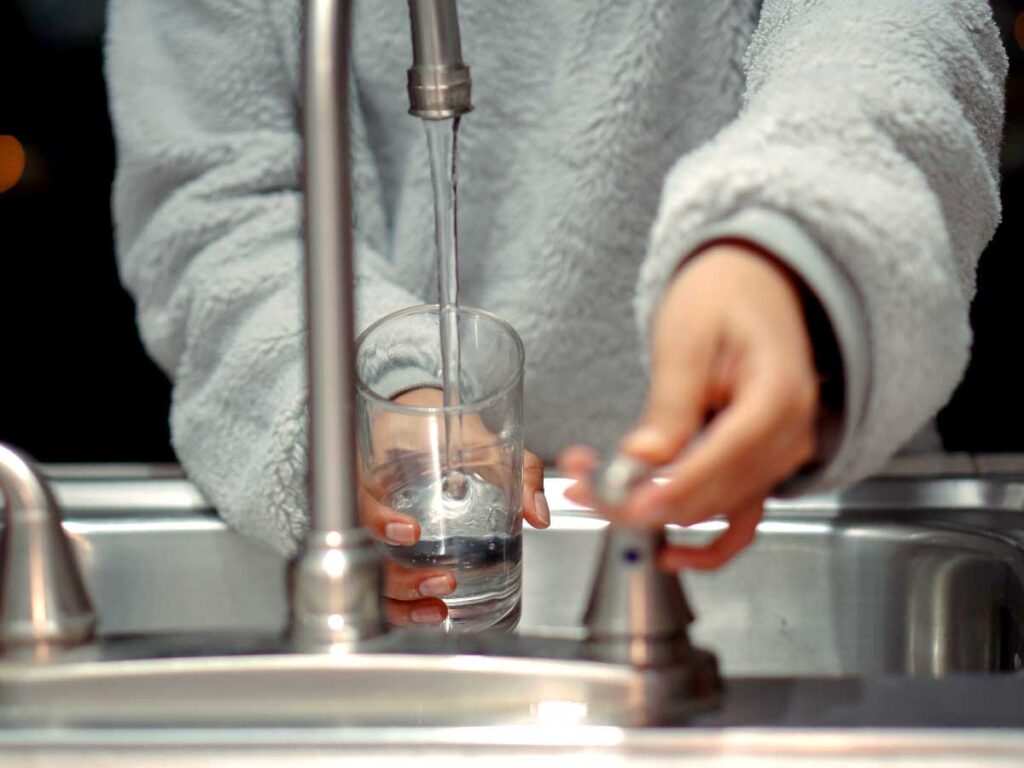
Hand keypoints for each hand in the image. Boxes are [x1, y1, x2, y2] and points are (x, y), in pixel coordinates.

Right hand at [360, 387, 548, 625]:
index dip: (378, 521)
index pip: (361, 501)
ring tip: (438, 609)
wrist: (430, 424)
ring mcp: (381, 534)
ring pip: (373, 579)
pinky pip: (389, 588)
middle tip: (443, 581)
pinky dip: (407, 608)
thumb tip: (538, 513)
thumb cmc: (448, 429)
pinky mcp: (395, 554)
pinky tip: (434, 614)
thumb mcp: (484, 441)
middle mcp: (374, 507)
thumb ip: (519, 470)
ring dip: (402, 602)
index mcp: (381, 472)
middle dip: (401, 578)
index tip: (410, 531)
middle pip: (366, 553)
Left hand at [560, 244, 818, 570]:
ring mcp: (779, 458)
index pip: (722, 459)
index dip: (669, 488)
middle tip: (578, 485)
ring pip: (715, 510)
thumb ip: (670, 407)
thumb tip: (642, 461)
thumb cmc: (723, 298)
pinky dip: (709, 545)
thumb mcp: (687, 340)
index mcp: (778, 397)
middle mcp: (789, 438)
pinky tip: (668, 555)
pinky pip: (742, 521)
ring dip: (655, 513)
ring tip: (590, 491)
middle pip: (713, 494)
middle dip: (641, 499)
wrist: (757, 284)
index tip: (618, 501)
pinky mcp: (762, 467)